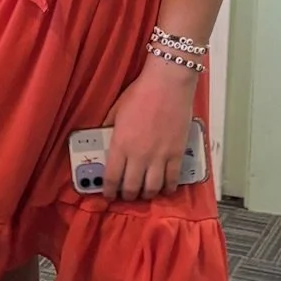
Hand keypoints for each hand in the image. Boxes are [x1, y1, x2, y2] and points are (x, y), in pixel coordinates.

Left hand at [101, 61, 196, 201]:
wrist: (168, 84)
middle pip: (132, 187)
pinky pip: (172, 179)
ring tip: (145, 194)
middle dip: (128, 196)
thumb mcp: (116, 111)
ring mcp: (159, 156)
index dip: (109, 191)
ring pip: (152, 188)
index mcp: (120, 145)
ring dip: (147, 195)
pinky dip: (168, 188)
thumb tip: (104, 137)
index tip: (108, 194)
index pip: (111, 177)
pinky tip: (165, 189)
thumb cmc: (140, 93)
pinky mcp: (177, 153)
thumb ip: (109, 128)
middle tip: (127, 196)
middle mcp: (138, 155)